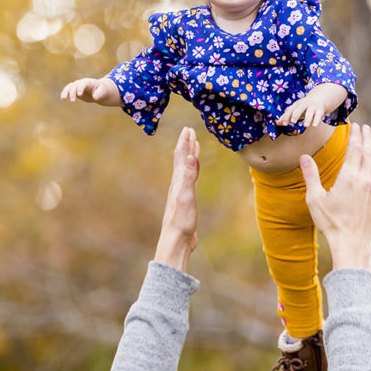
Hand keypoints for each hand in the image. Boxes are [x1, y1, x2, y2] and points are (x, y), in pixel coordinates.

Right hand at [60, 77, 121, 106]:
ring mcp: (77, 86)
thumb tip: (95, 98)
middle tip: (73, 101)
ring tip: (64, 99)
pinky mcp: (75, 90)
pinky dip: (65, 93)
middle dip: (73, 93)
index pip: (83, 84)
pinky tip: (63, 98)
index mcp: (89, 82)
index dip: (80, 88)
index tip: (79, 95)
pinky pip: (68, 90)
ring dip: (66, 92)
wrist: (99, 91)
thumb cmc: (102, 90)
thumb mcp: (103, 92)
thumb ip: (99, 94)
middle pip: (75, 86)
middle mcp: (81, 83)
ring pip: (69, 87)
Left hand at [154, 127, 200, 271]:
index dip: (185, 142)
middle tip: (190, 132)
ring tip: (194, 148)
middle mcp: (178, 185)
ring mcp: (181, 193)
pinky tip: (194, 174)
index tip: (188, 129)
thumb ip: (188, 177)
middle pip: (182, 160)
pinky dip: (193, 172)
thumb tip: (190, 156)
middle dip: (186, 145)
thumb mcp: (186, 197)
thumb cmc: (181, 221)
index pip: (181, 157)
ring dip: (189, 157)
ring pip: (185, 169)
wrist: (176, 242)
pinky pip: (190, 180)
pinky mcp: (186, 202)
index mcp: (178, 181)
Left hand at [276, 82, 346, 127]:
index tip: (284, 124)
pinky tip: (314, 125)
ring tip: (305, 126)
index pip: (290, 110)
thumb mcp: (295, 110)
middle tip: (293, 121)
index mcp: (296, 104)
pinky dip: (316, 120)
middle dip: (296, 115)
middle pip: (299, 109)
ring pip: (309, 112)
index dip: (286, 116)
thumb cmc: (303, 107)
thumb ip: (286, 116)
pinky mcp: (319, 110)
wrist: (318, 99)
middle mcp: (304, 104)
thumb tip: (277, 123)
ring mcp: (312, 107)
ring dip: (307, 119)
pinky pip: (318, 115)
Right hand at [300, 124, 370, 269]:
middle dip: (366, 138)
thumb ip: (311, 176)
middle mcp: (364, 180)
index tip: (356, 126)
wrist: (351, 243)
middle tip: (365, 127)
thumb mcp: (315, 199)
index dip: (355, 136)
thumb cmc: (330, 222)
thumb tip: (303, 157)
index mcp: (349, 177)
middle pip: (368, 153)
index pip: (354, 150)